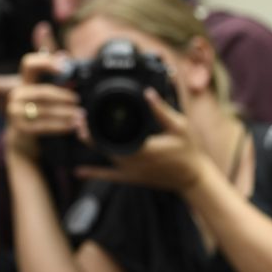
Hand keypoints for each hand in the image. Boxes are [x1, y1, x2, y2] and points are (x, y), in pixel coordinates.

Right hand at [4, 52, 81, 161]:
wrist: (23, 136)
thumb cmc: (38, 108)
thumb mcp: (43, 90)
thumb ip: (53, 72)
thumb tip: (64, 54)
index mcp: (24, 81)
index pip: (29, 64)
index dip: (45, 62)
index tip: (63, 66)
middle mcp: (17, 93)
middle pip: (43, 91)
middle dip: (63, 96)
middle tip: (78, 100)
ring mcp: (15, 111)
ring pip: (45, 110)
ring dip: (66, 113)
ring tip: (81, 116)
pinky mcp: (20, 127)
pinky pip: (44, 126)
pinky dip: (60, 126)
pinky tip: (73, 126)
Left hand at [74, 88, 208, 192]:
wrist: (193, 178)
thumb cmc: (188, 151)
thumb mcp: (179, 127)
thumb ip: (162, 111)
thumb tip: (148, 93)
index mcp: (142, 149)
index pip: (111, 138)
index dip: (94, 127)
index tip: (84, 115)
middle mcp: (133, 162)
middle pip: (102, 147)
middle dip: (87, 132)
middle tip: (78, 119)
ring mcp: (131, 172)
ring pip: (103, 158)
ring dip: (90, 144)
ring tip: (79, 131)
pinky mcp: (132, 178)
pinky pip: (109, 176)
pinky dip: (93, 173)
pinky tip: (78, 171)